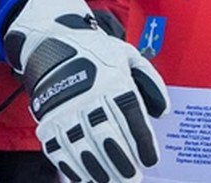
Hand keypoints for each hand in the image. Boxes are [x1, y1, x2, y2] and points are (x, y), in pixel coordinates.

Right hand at [5, 0, 168, 182]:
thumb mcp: (128, 56)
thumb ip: (150, 81)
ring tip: (112, 182)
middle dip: (122, 162)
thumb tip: (162, 111)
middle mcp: (89, 96)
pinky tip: (85, 177)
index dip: (141, 141)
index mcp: (113, 80)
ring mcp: (66, 109)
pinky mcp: (48, 119)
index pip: (131, 117)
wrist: (51, 43)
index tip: (150, 159)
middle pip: (108, 136)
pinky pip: (59, 149)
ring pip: (84, 146)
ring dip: (99, 169)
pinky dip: (72, 167)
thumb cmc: (96, 52)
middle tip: (133, 178)